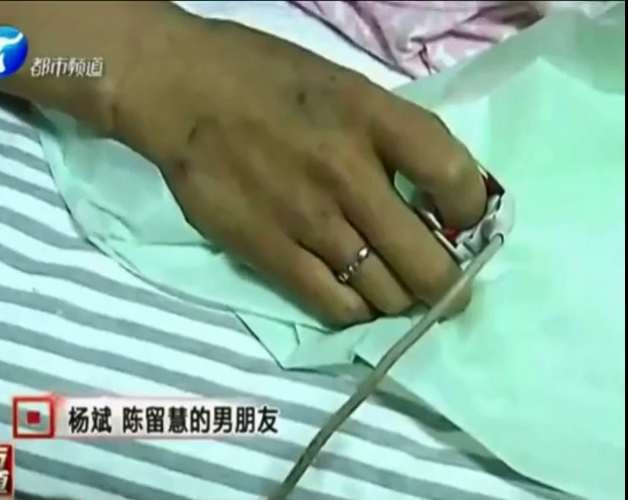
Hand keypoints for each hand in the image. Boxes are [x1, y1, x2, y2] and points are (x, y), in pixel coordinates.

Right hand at [113, 17, 486, 326]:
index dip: (473, 211)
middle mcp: (347, 175)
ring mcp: (307, 220)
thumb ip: (391, 135)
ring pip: (382, 293)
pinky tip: (355, 298)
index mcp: (372, 119)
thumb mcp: (344, 86)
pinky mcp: (268, 252)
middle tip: (447, 287)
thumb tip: (434, 189)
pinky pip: (331, 303)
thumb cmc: (264, 79)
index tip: (467, 222)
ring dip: (399, 299)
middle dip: (447, 284)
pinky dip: (355, 310)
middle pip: (425, 261)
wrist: (180, 92)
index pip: (453, 177)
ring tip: (396, 291)